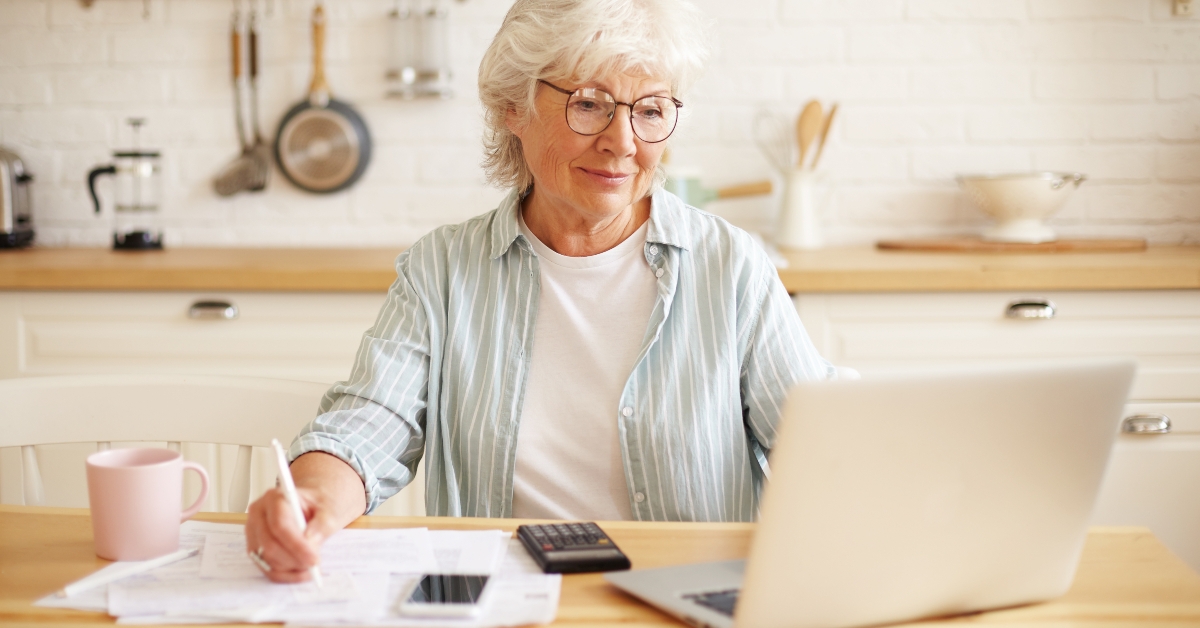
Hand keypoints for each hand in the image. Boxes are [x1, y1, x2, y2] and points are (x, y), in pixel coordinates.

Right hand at [244, 452, 366, 582]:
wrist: (313, 504)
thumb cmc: (319, 503)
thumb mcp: (329, 509)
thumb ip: (321, 525)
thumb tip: (310, 543)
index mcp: (274, 498)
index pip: (280, 526)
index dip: (297, 546)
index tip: (314, 560)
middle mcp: (259, 515)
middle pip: (270, 545)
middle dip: (295, 560)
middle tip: (315, 565)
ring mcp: (254, 533)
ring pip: (267, 560)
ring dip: (291, 568)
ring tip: (310, 565)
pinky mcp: (256, 548)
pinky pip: (267, 569)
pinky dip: (286, 575)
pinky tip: (301, 571)